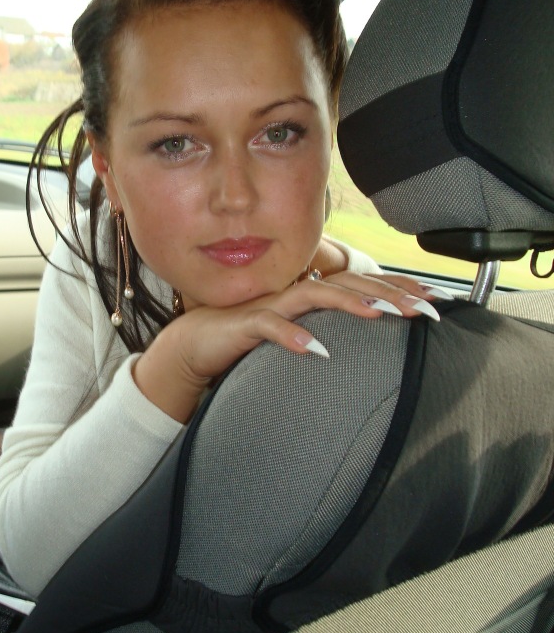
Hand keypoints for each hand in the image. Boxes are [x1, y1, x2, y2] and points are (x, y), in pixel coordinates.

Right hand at [133, 272, 443, 421]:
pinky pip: (270, 326)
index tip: (436, 301)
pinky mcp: (247, 324)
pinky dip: (292, 336)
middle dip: (389, 293)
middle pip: (348, 283)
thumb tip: (374, 344)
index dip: (399, 289)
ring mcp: (272, 305)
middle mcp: (296, 292)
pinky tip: (316, 350)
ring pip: (316, 295)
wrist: (198, 344)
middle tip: (424, 310)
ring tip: (381, 316)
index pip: (363, 283)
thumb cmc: (252, 340)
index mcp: (312, 292)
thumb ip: (331, 332)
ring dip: (350, 303)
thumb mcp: (301, 335)